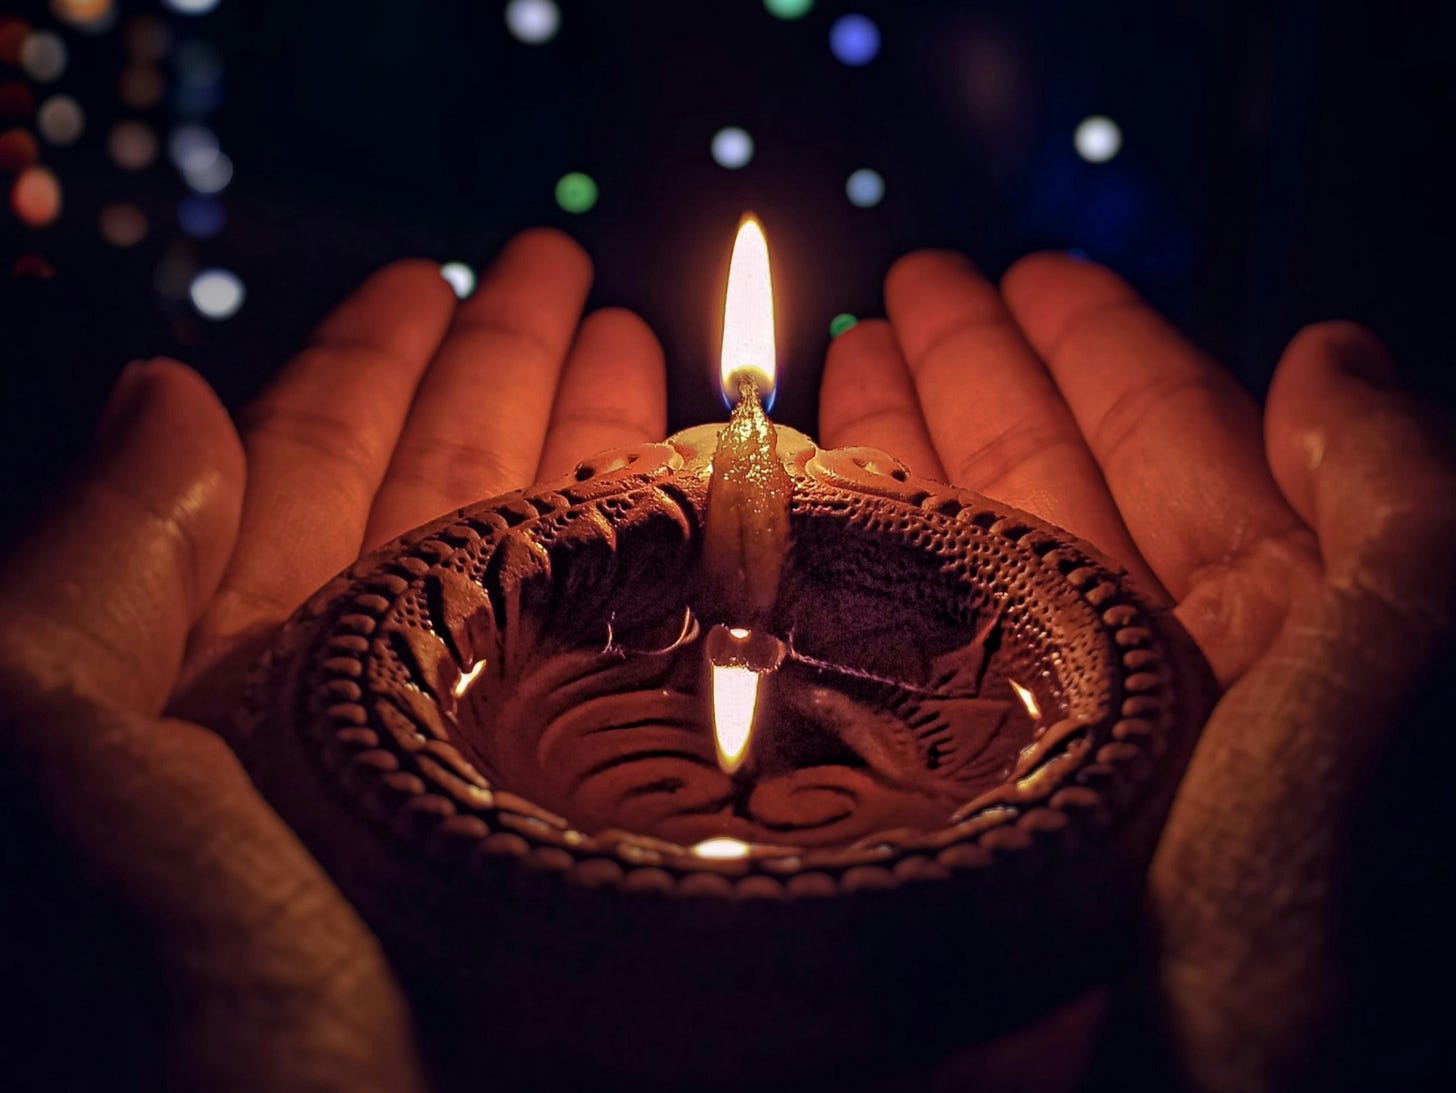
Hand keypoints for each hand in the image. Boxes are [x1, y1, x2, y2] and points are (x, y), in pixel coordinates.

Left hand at [0, 229, 666, 1090]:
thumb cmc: (165, 1024)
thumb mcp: (54, 765)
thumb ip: (97, 572)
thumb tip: (165, 386)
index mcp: (223, 676)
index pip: (308, 465)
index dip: (375, 360)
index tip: (440, 271)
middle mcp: (353, 714)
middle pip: (446, 502)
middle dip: (508, 379)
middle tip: (576, 277)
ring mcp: (473, 778)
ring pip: (548, 581)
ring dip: (597, 463)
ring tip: (656, 364)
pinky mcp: (572, 846)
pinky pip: (629, 685)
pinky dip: (671, 600)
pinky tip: (712, 529)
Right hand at [818, 251, 1455, 1090]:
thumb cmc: (1326, 929)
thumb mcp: (1407, 676)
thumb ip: (1393, 504)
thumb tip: (1329, 352)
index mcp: (1280, 634)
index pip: (1177, 444)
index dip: (1100, 348)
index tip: (1027, 271)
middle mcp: (1156, 676)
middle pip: (1049, 486)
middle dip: (976, 379)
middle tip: (903, 290)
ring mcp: (1047, 738)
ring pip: (961, 562)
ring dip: (904, 457)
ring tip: (837, 371)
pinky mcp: (955, 805)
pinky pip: (892, 660)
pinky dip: (846, 579)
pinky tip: (799, 515)